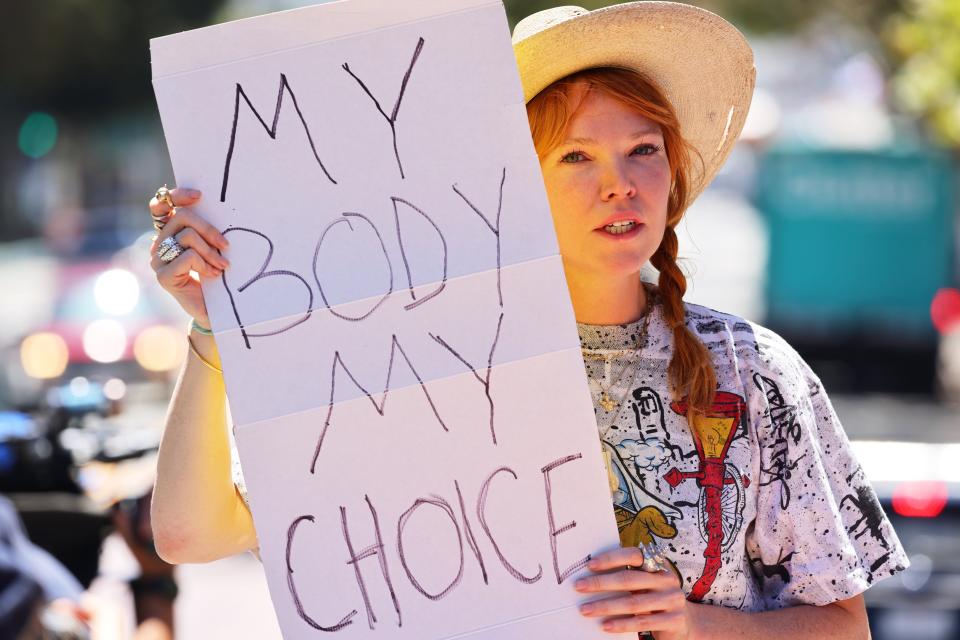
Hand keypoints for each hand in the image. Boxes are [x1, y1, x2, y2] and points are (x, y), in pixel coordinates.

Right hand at [148, 187, 229, 326]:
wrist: (216, 310)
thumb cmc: (217, 277)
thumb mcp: (212, 248)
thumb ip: (206, 231)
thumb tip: (218, 209)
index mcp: (169, 233)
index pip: (162, 205)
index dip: (177, 196)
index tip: (200, 196)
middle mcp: (159, 244)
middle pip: (183, 218)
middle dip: (209, 229)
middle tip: (226, 246)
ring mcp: (159, 260)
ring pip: (187, 237)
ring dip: (211, 251)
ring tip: (222, 265)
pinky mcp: (163, 276)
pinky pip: (188, 257)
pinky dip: (205, 265)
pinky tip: (213, 275)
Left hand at [576, 547, 692, 638]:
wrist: (686, 624)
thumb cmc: (656, 600)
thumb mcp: (645, 585)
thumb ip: (627, 577)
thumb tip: (590, 574)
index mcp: (658, 565)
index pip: (634, 555)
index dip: (611, 558)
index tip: (589, 565)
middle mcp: (666, 580)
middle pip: (629, 579)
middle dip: (601, 583)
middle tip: (579, 587)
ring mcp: (672, 600)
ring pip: (633, 603)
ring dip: (606, 606)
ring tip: (585, 609)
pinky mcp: (674, 620)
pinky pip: (643, 622)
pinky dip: (622, 624)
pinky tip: (606, 626)